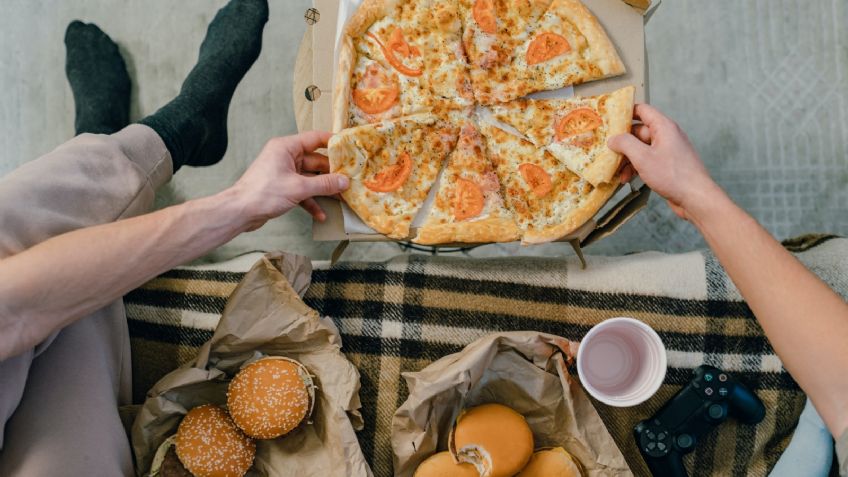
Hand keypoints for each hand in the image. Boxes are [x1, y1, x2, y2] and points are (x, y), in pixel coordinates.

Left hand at [230, 131, 348, 230]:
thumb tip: (344, 181)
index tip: (349, 148)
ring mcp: (284, 172)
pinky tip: (321, 214)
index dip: (333, 142)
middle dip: (331, 173)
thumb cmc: (263, 193)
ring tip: (340, 198)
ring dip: (323, 189)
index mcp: (286, 147)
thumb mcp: (298, 188)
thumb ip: (324, 184)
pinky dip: (311, 201)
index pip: (315, 138)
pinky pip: (302, 191)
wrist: (240, 212)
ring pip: (310, 178)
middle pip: (315, 161)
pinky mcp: (282, 187)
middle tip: (349, 180)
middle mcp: (285, 156)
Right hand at [609, 104, 720, 220]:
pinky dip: (637, 167)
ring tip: (618, 173)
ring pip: (642, 148)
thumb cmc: (672, 175)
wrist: (695, 197)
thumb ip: (625, 144)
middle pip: (639, 132)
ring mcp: (668, 150)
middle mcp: (667, 135)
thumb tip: (612, 139)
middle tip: (607, 152)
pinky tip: (628, 179)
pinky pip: (648, 160)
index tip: (610, 119)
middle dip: (623, 143)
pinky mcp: (668, 164)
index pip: (643, 110)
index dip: (626, 112)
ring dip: (628, 159)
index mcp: (664, 127)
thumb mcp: (643, 158)